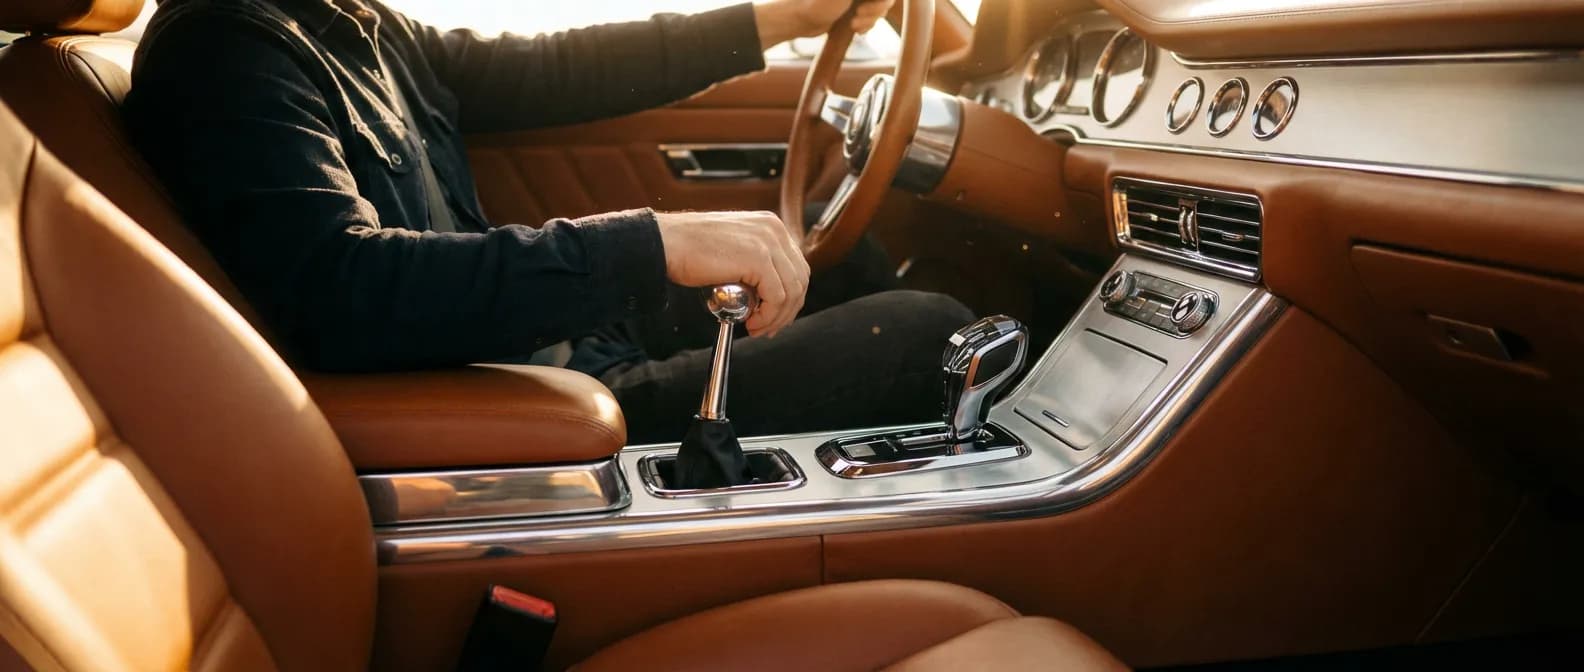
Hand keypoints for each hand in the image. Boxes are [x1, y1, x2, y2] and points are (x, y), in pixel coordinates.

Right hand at [655, 211, 809, 336]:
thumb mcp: (733, 251)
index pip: (796, 265)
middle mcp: (773, 230)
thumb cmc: (689, 249)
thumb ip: (754, 264)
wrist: (666, 243)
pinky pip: (777, 297)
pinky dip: (768, 316)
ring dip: (776, 317)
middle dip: (787, 310)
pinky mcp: (759, 258)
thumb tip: (768, 295)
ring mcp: (768, 242)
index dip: (790, 296)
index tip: (776, 316)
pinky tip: (752, 322)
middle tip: (768, 328)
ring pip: (791, 291)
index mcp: (770, 225)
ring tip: (757, 328)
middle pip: (800, 279)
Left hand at [754, 0, 896, 49]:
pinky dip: (866, 25)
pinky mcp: (853, 9)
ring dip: (871, 19)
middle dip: (876, 9)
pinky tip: (855, 30)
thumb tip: (880, 0)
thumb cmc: (819, 1)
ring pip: (879, 8)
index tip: (874, 3)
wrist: (800, 20)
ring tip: (854, 25)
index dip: (882, 0)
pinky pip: (871, 18)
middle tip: (859, 15)